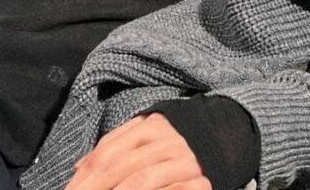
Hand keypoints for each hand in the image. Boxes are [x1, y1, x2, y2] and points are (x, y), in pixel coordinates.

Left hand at [63, 111, 211, 189]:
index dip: (85, 175)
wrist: (229, 134)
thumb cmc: (178, 140)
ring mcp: (183, 160)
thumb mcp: (149, 133)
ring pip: (142, 181)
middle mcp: (166, 139)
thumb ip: (117, 145)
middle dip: (94, 188)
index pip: (109, 151)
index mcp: (150, 125)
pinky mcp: (201, 181)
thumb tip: (79, 167)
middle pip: (120, 168)